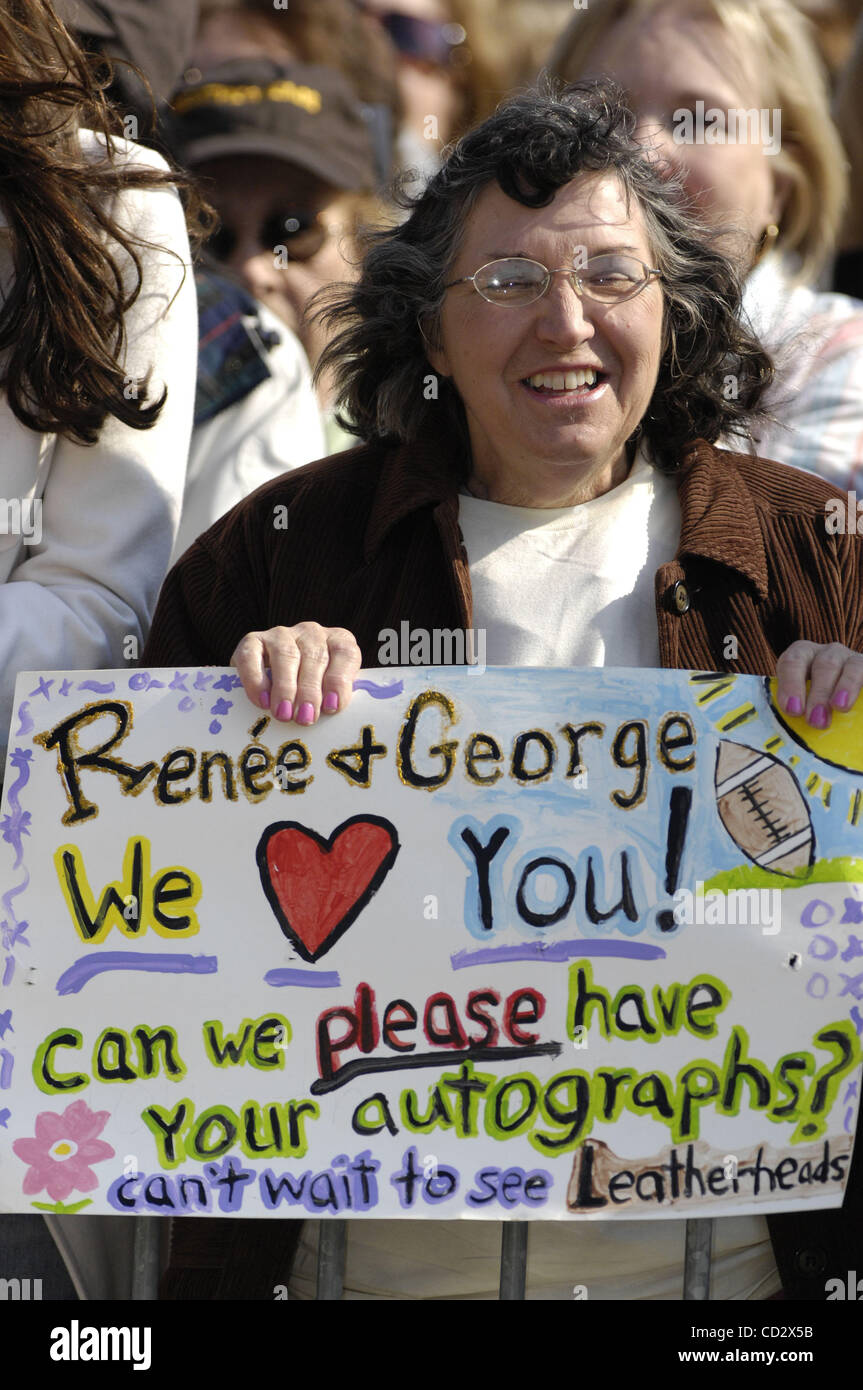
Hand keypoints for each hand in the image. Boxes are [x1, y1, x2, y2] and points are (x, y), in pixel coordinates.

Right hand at [231, 623, 361, 725]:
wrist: (268, 681)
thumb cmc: (308, 693)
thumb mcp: (327, 693)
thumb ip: (333, 700)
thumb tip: (330, 716)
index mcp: (338, 641)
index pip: (345, 653)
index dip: (339, 680)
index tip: (332, 706)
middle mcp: (312, 633)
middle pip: (315, 657)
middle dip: (310, 691)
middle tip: (305, 718)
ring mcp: (282, 634)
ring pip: (286, 655)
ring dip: (285, 687)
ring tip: (284, 714)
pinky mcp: (253, 641)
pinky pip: (251, 656)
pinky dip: (256, 680)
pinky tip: (262, 701)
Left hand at [775, 641, 862, 728]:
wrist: (852, 709)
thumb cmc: (816, 711)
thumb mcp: (802, 708)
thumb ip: (793, 712)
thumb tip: (776, 739)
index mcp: (801, 658)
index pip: (791, 662)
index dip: (790, 684)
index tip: (793, 710)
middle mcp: (825, 654)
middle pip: (822, 665)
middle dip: (818, 692)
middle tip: (815, 720)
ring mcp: (849, 659)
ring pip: (848, 666)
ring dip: (844, 687)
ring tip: (840, 708)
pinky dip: (857, 684)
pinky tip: (850, 702)